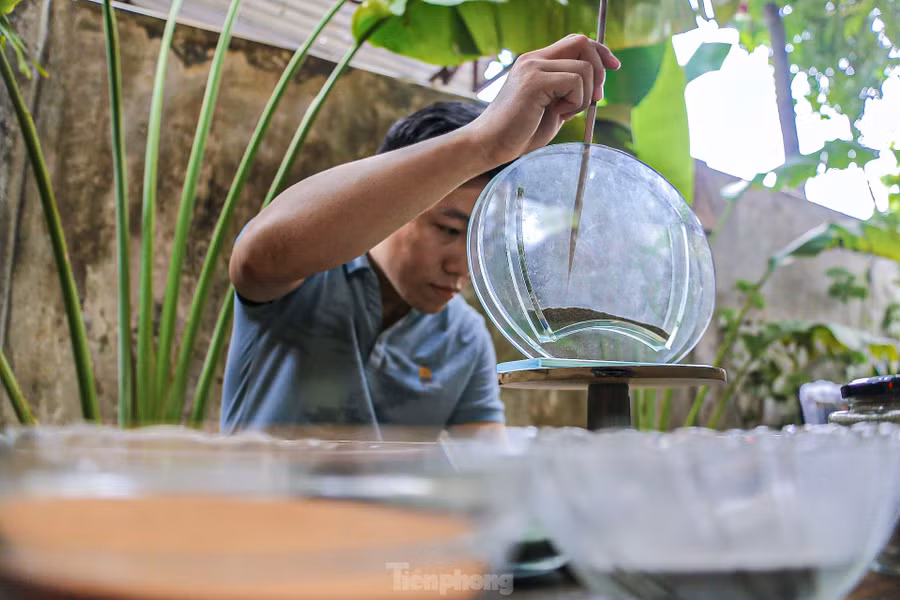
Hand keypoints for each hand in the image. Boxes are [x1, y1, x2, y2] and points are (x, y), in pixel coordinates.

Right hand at [467, 34, 619, 167]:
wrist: (490, 144)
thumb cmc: (519, 133)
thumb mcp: (552, 108)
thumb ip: (570, 93)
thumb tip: (597, 87)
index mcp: (537, 62)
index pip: (576, 41)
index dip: (599, 51)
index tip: (614, 66)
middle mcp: (534, 59)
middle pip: (583, 43)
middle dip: (600, 70)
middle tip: (593, 99)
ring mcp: (533, 68)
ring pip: (584, 68)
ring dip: (584, 95)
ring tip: (563, 112)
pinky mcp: (534, 81)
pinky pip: (575, 82)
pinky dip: (575, 102)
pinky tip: (557, 114)